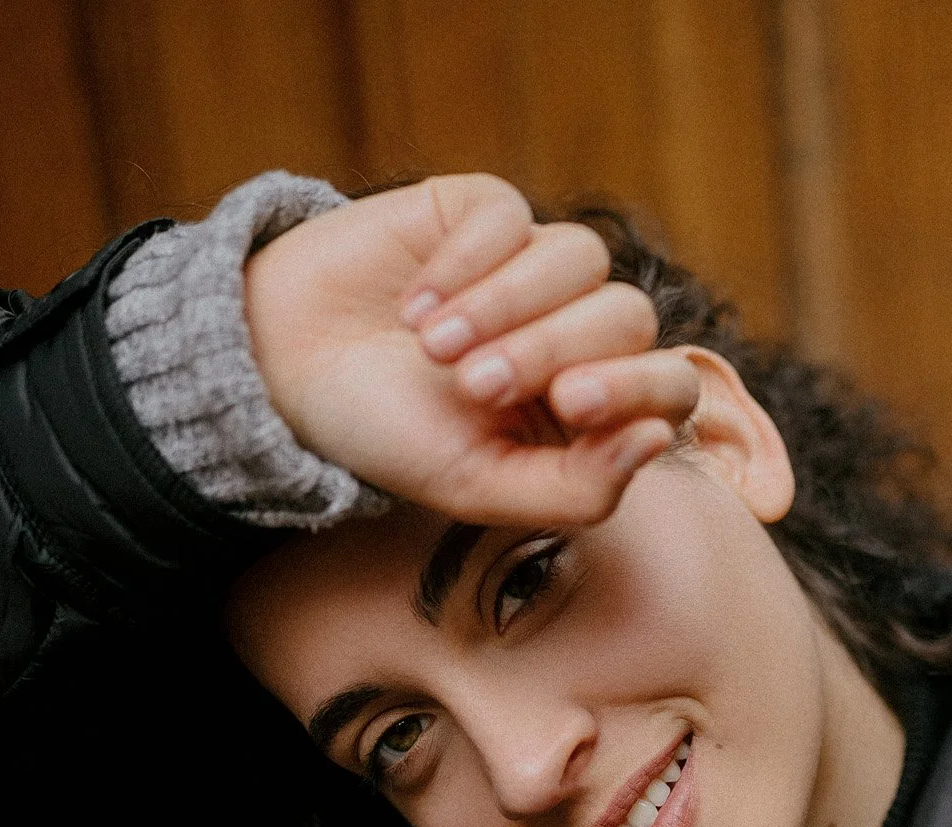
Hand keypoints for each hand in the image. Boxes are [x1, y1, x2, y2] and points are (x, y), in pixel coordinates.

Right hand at [243, 174, 699, 525]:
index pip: (669, 384)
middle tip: (472, 386)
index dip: (640, 386)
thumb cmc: (385, 435)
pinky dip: (465, 263)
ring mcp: (533, 266)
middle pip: (626, 315)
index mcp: (588, 406)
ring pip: (579, 257)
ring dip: (505, 305)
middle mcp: (574, 331)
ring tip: (433, 348)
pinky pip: (512, 217)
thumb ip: (575, 489)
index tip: (574, 402)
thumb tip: (654, 439)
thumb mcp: (476, 487)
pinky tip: (413, 304)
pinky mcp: (483, 212)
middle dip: (551, 350)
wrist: (282, 370)